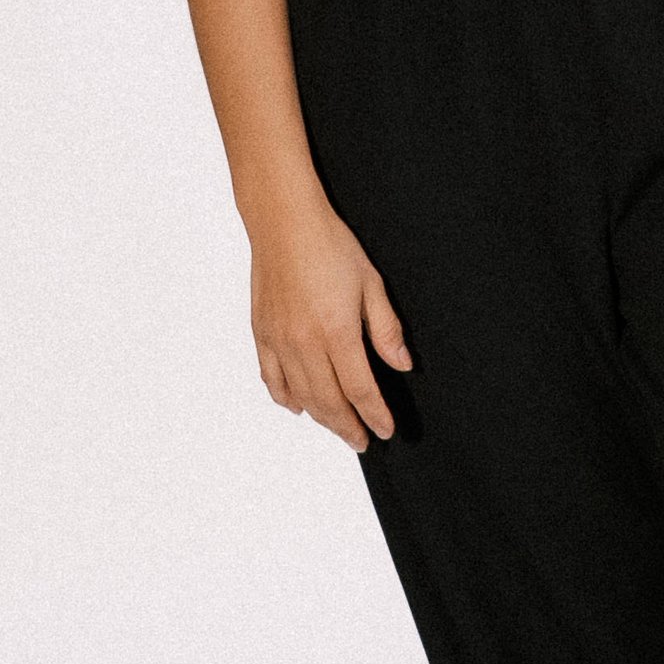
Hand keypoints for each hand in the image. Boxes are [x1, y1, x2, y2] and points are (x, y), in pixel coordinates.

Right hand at [248, 188, 412, 451]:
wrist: (284, 223)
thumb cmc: (331, 246)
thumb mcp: (372, 284)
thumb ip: (386, 329)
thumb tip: (401, 365)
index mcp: (337, 331)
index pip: (360, 389)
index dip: (374, 415)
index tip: (385, 431)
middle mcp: (304, 343)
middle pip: (329, 401)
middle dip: (348, 426)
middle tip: (362, 440)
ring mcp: (279, 341)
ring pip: (301, 396)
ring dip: (321, 418)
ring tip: (339, 428)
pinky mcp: (261, 334)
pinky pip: (272, 379)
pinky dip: (286, 399)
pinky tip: (300, 407)